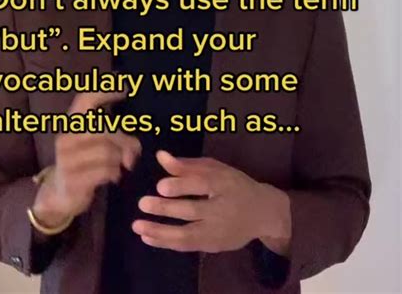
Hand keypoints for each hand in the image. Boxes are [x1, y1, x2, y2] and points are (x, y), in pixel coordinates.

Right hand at [33, 89, 140, 226]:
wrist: (58, 194)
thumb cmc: (82, 162)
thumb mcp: (93, 144)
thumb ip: (114, 136)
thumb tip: (134, 148)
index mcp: (71, 124)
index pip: (85, 100)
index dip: (105, 91)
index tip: (125, 90)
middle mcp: (66, 138)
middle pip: (104, 130)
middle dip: (125, 141)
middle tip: (134, 152)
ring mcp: (67, 160)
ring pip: (107, 152)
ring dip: (120, 159)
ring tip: (120, 165)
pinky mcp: (72, 181)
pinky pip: (104, 171)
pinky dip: (115, 173)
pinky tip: (114, 176)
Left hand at [132, 150, 283, 253]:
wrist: (263, 212)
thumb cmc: (234, 185)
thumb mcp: (216, 169)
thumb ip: (188, 165)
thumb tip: (160, 156)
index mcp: (224, 183)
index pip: (202, 184)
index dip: (182, 185)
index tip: (160, 186)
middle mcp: (222, 208)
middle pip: (192, 210)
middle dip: (167, 208)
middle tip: (143, 203)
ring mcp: (218, 230)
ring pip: (187, 234)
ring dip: (161, 232)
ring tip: (138, 226)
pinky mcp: (214, 245)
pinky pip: (187, 246)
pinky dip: (166, 243)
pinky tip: (148, 237)